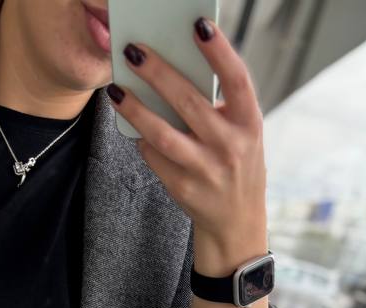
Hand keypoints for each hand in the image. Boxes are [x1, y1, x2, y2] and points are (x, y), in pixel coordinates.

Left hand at [107, 16, 267, 270]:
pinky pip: (155, 157)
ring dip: (135, 110)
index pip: (237, 80)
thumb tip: (177, 70)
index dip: (219, 51)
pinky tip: (133, 125)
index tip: (199, 25)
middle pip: (189, 102)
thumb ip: (219, 107)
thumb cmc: (236, 165)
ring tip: (115, 90)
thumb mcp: (242, 134)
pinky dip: (142, 140)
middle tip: (133, 51)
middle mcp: (230, 146)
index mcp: (250, 123)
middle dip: (158, 73)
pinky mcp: (183, 188)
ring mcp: (206, 170)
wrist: (236, 223)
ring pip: (162, 134)